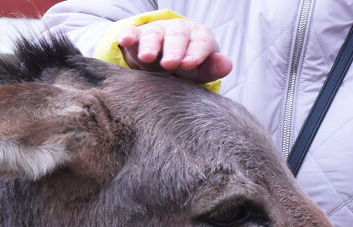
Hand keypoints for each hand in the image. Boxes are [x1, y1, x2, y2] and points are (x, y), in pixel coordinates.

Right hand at [116, 19, 232, 83]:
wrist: (163, 59)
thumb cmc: (186, 66)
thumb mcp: (199, 70)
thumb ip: (211, 68)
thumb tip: (227, 65)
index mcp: (198, 37)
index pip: (200, 42)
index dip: (196, 52)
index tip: (190, 64)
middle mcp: (177, 31)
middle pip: (177, 36)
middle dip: (174, 49)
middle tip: (170, 64)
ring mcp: (156, 33)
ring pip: (154, 34)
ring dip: (150, 45)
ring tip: (147, 58)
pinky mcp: (137, 37)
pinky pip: (132, 34)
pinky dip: (128, 36)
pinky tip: (125, 40)